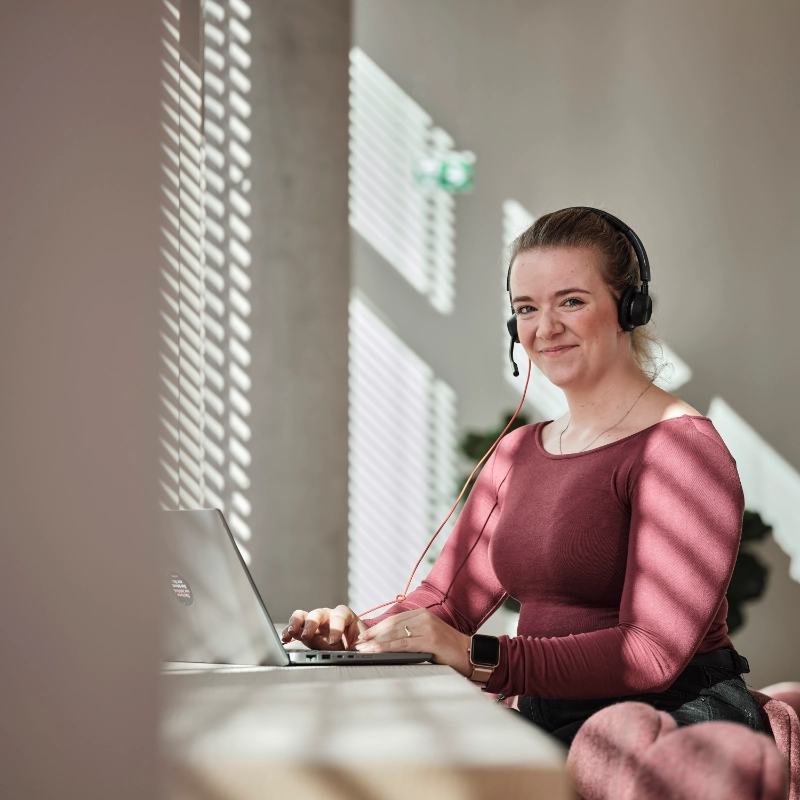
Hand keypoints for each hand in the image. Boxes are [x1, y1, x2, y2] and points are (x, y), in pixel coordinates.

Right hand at [281, 605, 366, 650]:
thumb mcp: (365, 645)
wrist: (353, 646)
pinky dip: (288, 632)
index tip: (333, 641)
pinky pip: (295, 628)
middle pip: (318, 613)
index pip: (340, 615)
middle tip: (308, 635)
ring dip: (296, 623)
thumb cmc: (359, 642)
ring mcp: (315, 624)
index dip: (336, 627)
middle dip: (312, 623)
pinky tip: (285, 638)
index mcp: (345, 616)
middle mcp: (328, 616)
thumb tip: (360, 652)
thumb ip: (363, 648)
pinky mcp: (306, 632)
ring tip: (291, 632)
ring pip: (303, 616)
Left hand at [355, 609, 471, 676]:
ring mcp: (427, 627)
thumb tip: (389, 643)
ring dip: (376, 642)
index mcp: (422, 615)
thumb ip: (412, 636)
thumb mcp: (428, 638)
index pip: (394, 620)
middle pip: (392, 625)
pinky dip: (387, 648)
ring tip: (362, 649)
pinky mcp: (430, 640)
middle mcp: (423, 617)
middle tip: (357, 643)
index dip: (377, 628)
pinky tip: (377, 652)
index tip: (363, 636)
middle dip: (373, 634)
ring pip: (395, 634)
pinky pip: (403, 644)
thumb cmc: (448, 651)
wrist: (470, 655)